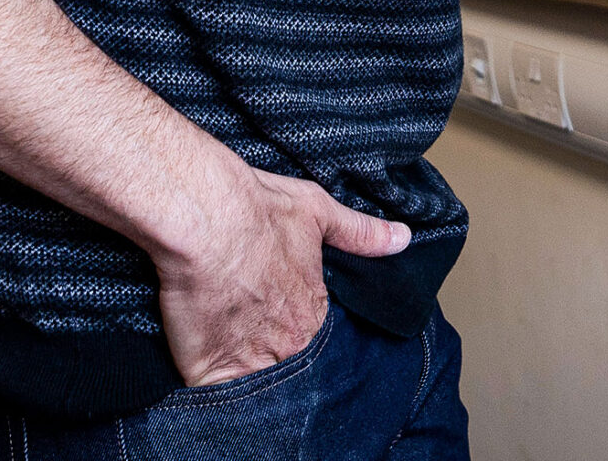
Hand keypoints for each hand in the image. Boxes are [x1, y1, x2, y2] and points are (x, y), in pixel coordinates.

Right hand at [149, 152, 409, 385]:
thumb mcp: (316, 211)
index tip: (285, 332)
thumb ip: (360, 233)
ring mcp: (250, 361)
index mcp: (313, 313)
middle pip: (289, 371)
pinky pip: (217, 398)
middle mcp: (289, 345)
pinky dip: (215, 396)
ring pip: (256, 389)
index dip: (302, 341)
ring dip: (249, 384)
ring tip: (236, 374)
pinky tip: (208, 387)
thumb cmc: (256, 209)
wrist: (204, 216)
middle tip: (258, 350)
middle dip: (280, 370)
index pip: (317, 343)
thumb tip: (403, 239)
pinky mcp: (208, 371)